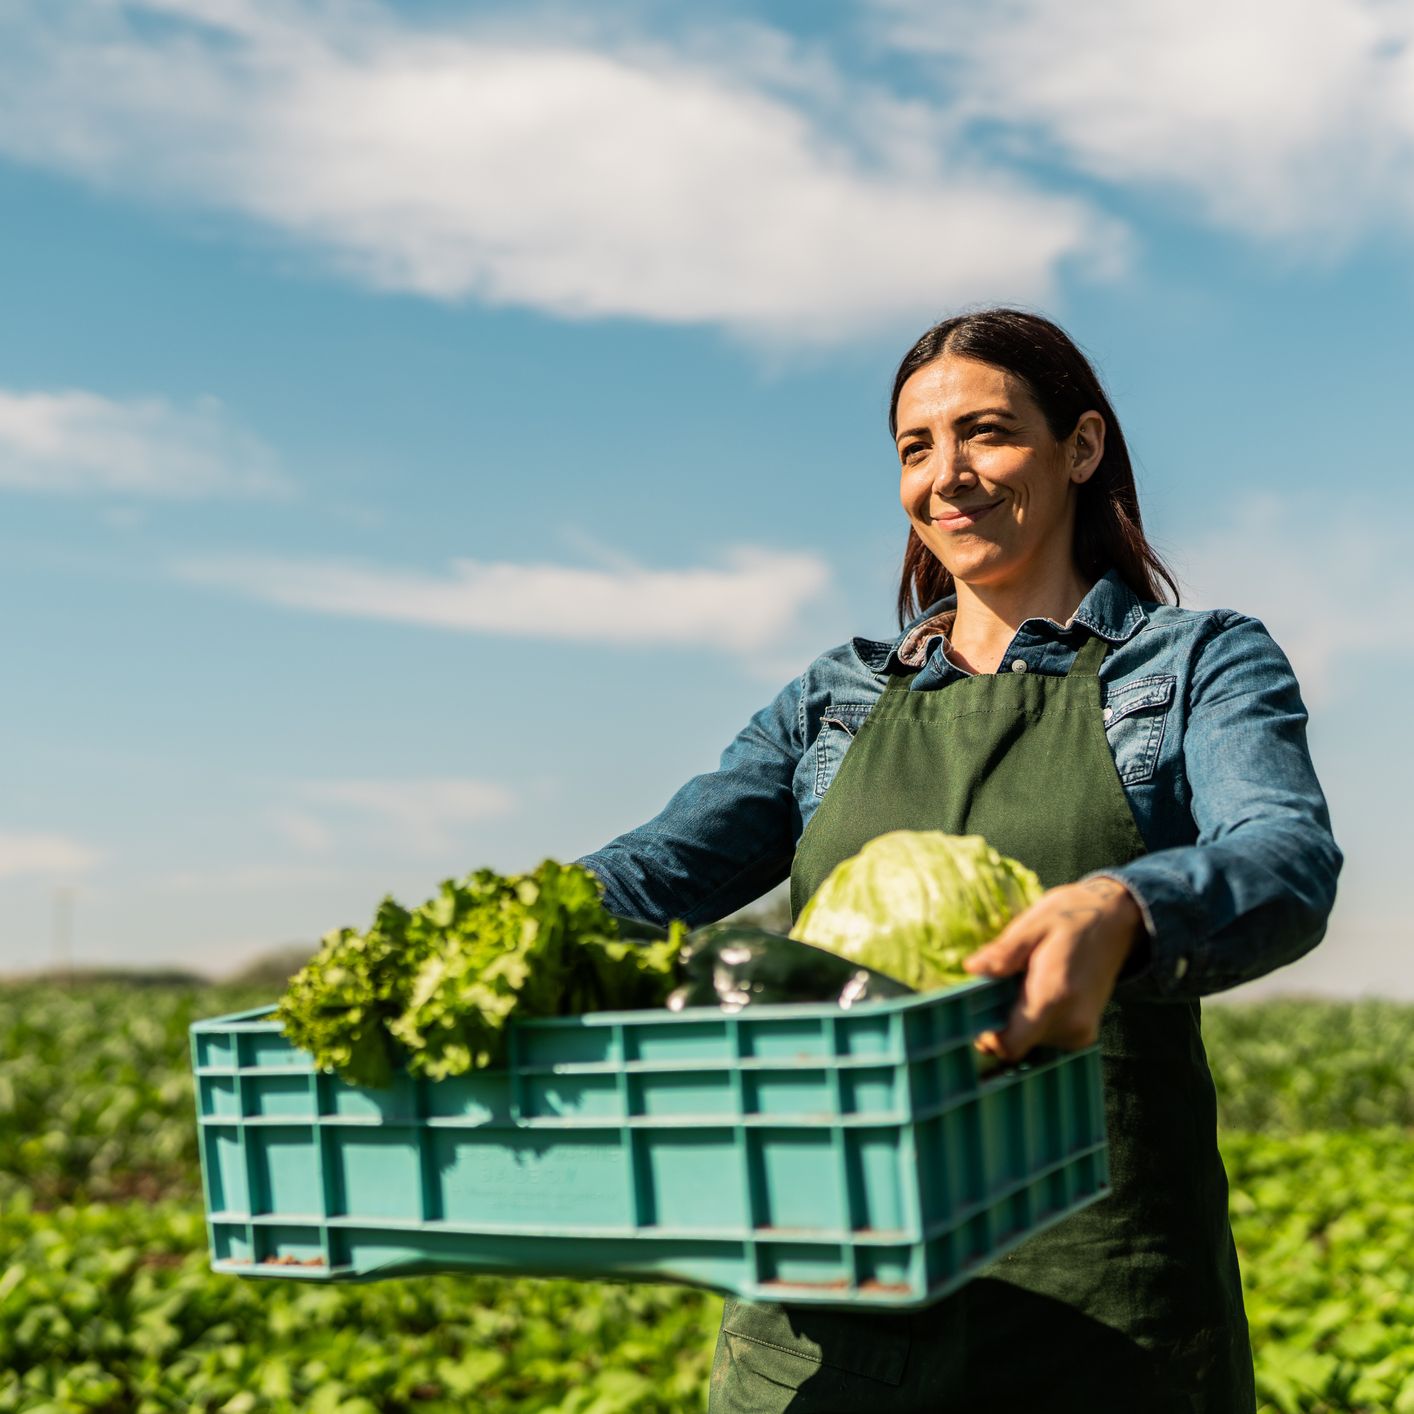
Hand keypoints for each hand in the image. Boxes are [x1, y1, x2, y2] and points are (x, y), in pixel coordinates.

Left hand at [962, 876, 1142, 1062]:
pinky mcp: (1085, 1033)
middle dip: (1001, 1021)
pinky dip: (1035, 1022)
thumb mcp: (1033, 924)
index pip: (1010, 1046)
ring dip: (1019, 1019)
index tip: (976, 1015)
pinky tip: (1037, 992)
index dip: (987, 1037)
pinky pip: (1047, 1039)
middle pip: (1018, 1044)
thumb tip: (972, 968)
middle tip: (1000, 986)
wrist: (1116, 919)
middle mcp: (1071, 1023)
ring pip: (1031, 1043)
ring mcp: (1082, 1031)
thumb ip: (1004, 952)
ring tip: (1024, 984)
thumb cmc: (1070, 916)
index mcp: (1053, 996)